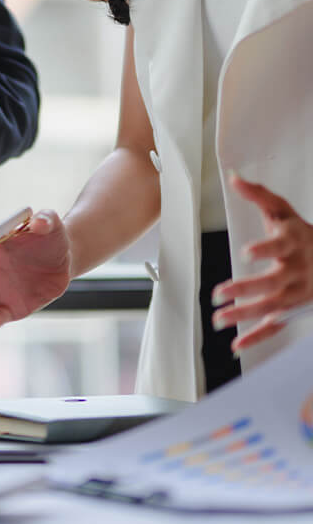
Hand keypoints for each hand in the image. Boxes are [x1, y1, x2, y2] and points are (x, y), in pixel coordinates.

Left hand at [211, 173, 312, 351]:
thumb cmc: (305, 234)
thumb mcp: (286, 213)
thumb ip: (261, 196)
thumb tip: (234, 178)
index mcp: (295, 243)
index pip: (280, 245)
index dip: (265, 248)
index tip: (246, 251)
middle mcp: (298, 270)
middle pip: (273, 282)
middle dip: (246, 288)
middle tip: (219, 293)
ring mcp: (297, 293)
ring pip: (271, 306)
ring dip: (245, 314)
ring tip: (218, 318)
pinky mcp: (294, 309)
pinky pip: (277, 326)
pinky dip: (258, 337)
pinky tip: (236, 345)